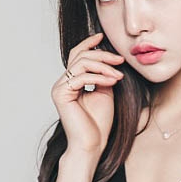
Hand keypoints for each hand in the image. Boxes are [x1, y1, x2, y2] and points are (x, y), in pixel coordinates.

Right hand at [51, 31, 124, 157]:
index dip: (89, 44)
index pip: (77, 55)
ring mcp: (60, 88)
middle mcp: (62, 83)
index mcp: (71, 82)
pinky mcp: (61, 94)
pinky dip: (99, 77)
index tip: (103, 36)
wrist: (92, 144)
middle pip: (80, 56)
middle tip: (120, 60)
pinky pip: (81, 77)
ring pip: (81, 63)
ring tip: (118, 74)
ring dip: (103, 66)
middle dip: (102, 55)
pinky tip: (113, 81)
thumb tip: (109, 59)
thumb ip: (104, 75)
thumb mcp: (105, 93)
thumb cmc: (98, 124)